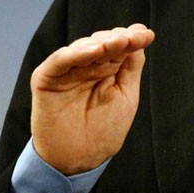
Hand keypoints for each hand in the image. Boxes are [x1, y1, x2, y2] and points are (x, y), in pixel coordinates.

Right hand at [30, 24, 154, 174]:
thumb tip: (140, 32)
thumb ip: (131, 66)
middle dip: (119, 38)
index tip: (147, 35)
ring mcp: (66, 71)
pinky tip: (95, 50)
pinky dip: (76, 53)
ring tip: (118, 42)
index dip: (132, 38)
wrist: (79, 160)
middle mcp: (86, 65)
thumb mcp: (126, 94)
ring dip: (102, 42)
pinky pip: (59, 60)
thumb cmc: (104, 131)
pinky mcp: (46, 78)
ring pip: (82, 47)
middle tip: (132, 39)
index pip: (118, 45)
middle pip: (102, 42)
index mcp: (105, 67)